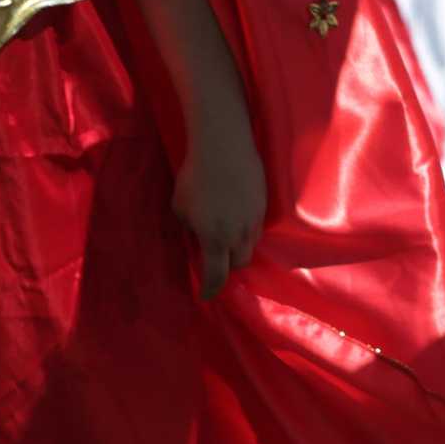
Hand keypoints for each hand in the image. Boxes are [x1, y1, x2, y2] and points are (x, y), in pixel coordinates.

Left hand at [172, 119, 266, 300]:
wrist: (224, 147)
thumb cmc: (194, 177)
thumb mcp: (180, 208)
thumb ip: (189, 228)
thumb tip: (195, 235)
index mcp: (215, 240)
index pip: (217, 276)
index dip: (211, 289)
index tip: (205, 295)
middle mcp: (239, 234)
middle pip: (240, 263)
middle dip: (228, 267)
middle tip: (216, 261)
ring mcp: (255, 218)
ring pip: (251, 244)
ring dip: (239, 248)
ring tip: (227, 238)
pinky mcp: (264, 202)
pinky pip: (257, 226)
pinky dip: (246, 230)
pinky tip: (236, 217)